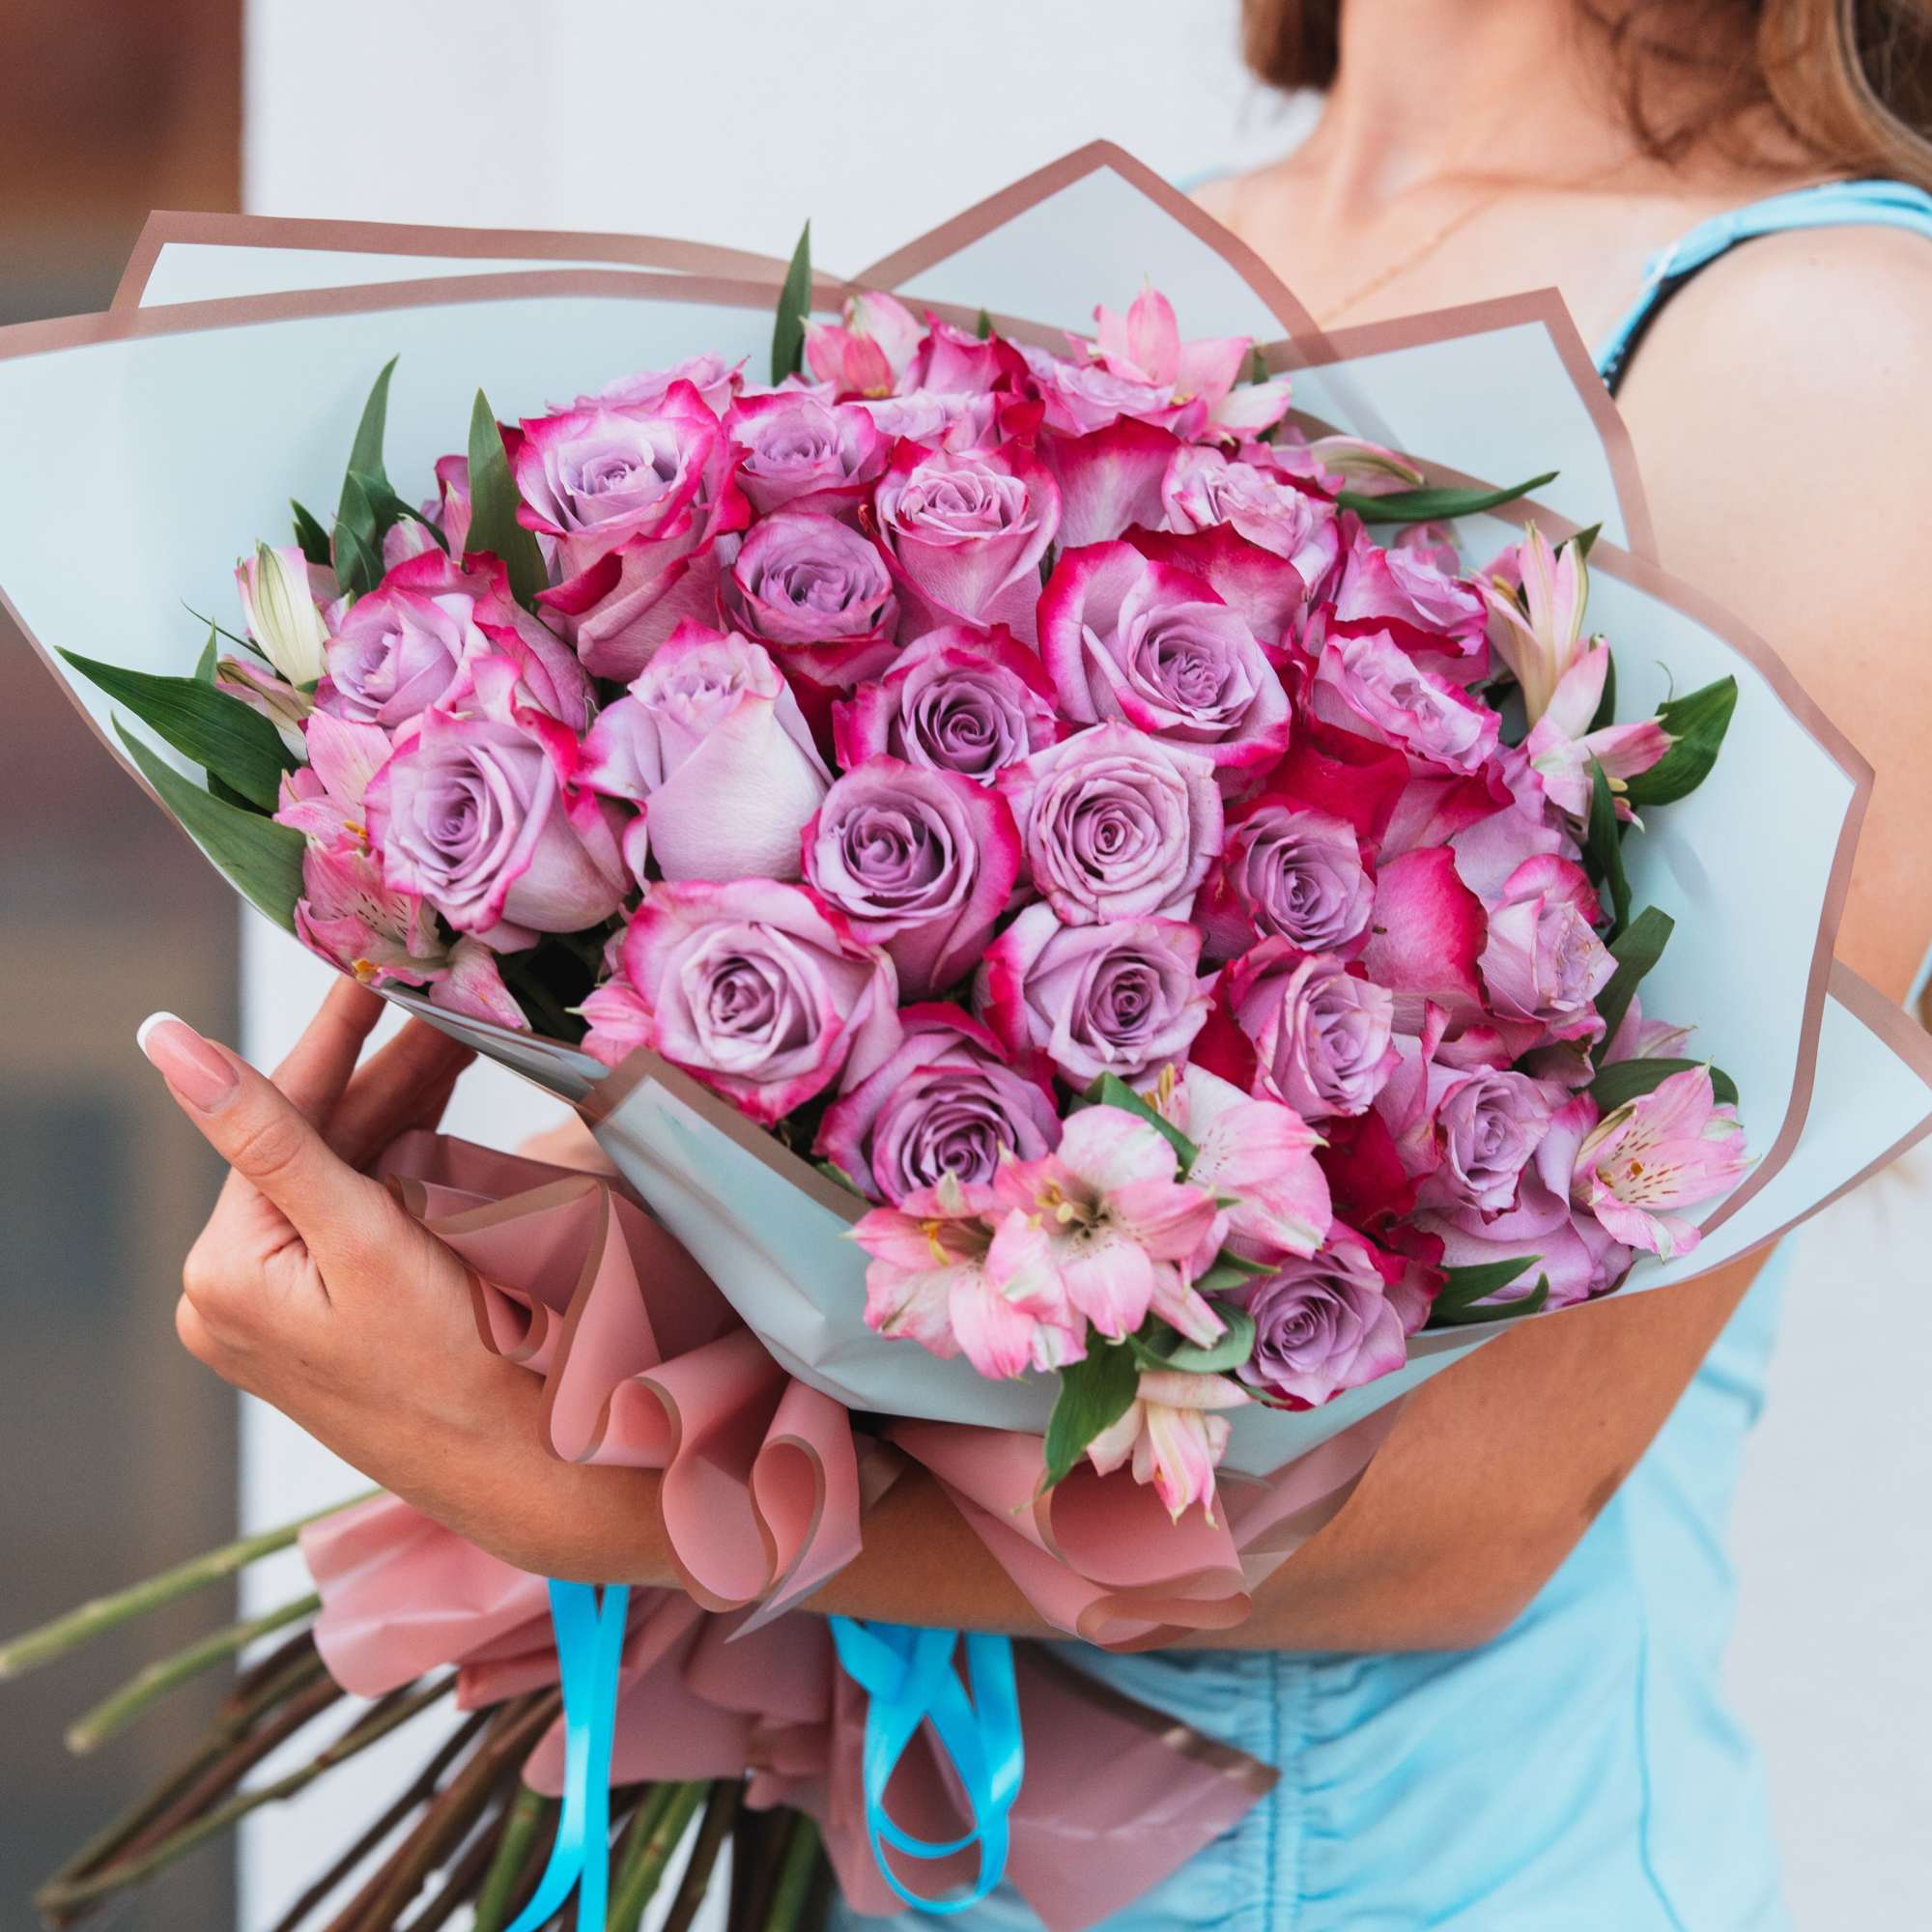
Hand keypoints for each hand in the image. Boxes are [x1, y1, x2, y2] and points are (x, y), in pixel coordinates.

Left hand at [141, 980, 668, 1582]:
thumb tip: (166, 1042)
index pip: (276, 1121)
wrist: (529, 1474)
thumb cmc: (457, 1371)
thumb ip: (271, 1133)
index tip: (374, 968)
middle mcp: (233, 1297)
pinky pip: (357, 1218)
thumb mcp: (364, 1238)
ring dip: (400, 1113)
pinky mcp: (327, 1322)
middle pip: (313, 1147)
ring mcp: (281, 1313)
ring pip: (341, 1177)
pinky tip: (445, 1119)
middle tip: (450, 1005)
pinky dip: (403, 1166)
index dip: (333, 1038)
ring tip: (460, 1044)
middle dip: (385, 1075)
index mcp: (223, 1276)